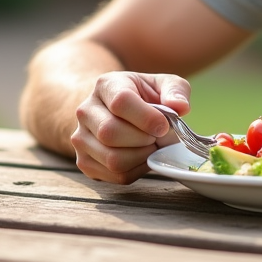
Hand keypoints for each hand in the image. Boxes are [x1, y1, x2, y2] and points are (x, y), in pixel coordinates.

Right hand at [72, 71, 190, 183]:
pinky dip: (137, 170)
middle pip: (111, 133)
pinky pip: (115, 176)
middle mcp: (86, 111)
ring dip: (141, 157)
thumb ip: (176, 91)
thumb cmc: (143, 97)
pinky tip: (142, 156)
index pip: (121, 102)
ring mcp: (81, 138)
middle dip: (143, 140)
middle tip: (158, 136)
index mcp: (106, 85)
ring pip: (112, 159)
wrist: (115, 111)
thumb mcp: (163, 84)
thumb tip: (180, 107)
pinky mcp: (85, 162)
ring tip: (151, 146)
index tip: (164, 125)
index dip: (146, 118)